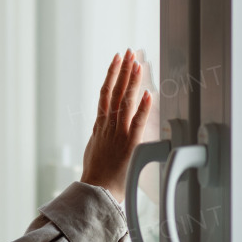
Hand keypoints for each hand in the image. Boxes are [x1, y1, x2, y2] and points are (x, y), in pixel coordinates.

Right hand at [80, 48, 152, 204]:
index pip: (106, 92)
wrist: (97, 190)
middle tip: (128, 51)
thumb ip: (99, 132)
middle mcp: (108, 124)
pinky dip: (142, 107)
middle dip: (123, 69)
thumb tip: (100, 124)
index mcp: (100, 124)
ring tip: (136, 63)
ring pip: (124, 101)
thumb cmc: (97, 173)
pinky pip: (137, 122)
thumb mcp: (94, 146)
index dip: (112, 74)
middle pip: (115, 90)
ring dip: (131, 81)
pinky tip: (147, 93)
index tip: (117, 59)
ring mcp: (118, 132)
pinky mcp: (130, 144)